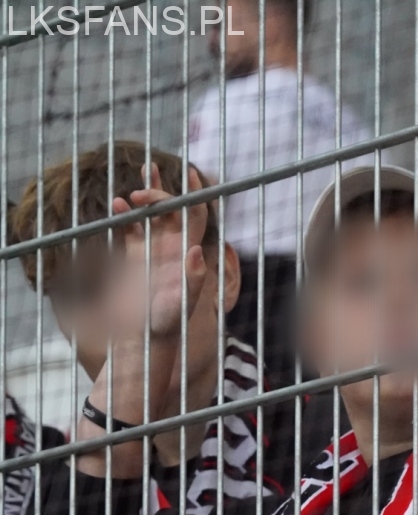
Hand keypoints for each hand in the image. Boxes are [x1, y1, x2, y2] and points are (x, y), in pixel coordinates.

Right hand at [108, 162, 207, 341]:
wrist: (141, 338)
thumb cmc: (165, 325)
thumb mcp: (181, 304)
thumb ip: (192, 279)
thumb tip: (198, 251)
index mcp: (186, 254)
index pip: (196, 216)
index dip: (196, 194)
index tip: (191, 172)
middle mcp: (172, 249)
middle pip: (173, 208)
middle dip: (162, 190)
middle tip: (142, 192)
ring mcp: (152, 252)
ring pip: (151, 214)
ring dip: (147, 191)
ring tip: (142, 169)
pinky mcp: (133, 258)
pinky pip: (129, 228)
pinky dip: (123, 214)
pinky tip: (116, 206)